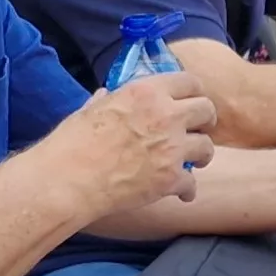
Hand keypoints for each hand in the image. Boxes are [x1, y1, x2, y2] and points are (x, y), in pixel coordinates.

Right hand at [43, 70, 215, 210]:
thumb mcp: (89, 110)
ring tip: (193, 161)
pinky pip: (192, 183)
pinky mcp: (171, 179)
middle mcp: (166, 116)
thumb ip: (107, 101)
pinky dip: (186, 189)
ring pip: (207, 147)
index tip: (191, 100)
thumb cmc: (71, 143)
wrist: (68, 181)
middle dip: (205, 120)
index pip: (189, 82)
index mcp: (146, 92)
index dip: (194, 92)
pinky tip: (179, 193)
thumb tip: (106, 95)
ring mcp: (172, 148)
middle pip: (207, 111)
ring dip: (201, 155)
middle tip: (197, 129)